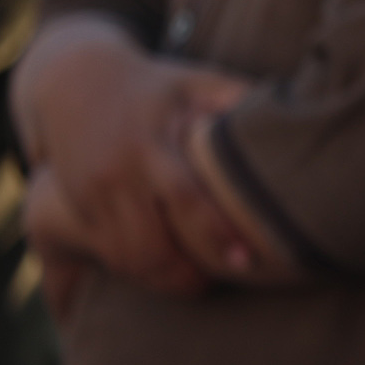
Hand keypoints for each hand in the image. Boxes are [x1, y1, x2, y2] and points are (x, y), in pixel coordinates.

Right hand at [14, 16, 253, 295]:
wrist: (73, 78)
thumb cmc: (155, 84)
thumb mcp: (195, 81)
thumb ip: (236, 99)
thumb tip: (291, 115)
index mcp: (150, 142)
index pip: (184, 198)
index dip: (215, 234)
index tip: (244, 261)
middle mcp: (116, 171)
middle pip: (148, 244)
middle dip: (183, 276)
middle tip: (216, 286)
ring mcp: (91, 192)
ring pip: (124, 256)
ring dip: (158, 280)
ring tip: (193, 284)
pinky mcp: (77, 205)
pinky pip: (105, 250)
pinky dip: (133, 268)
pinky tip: (161, 270)